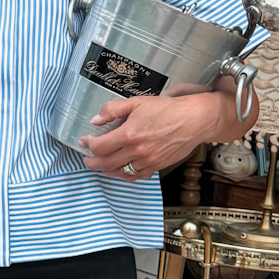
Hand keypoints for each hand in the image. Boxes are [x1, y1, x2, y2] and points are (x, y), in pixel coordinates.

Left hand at [82, 92, 222, 182]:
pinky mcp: (156, 166)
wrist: (194, 120)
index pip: (100, 147)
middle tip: (87, 159)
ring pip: (119, 173)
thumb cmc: (167, 109)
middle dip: (92, 162)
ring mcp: (147, 161)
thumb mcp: (137, 102)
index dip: (88, 145)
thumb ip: (112, 110)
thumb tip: (96, 120)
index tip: (85, 142)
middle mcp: (137, 151)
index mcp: (129, 134)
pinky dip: (124, 175)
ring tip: (100, 166)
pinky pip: (135, 176)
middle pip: (106, 163)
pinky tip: (119, 170)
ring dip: (106, 170)